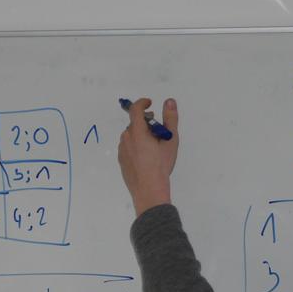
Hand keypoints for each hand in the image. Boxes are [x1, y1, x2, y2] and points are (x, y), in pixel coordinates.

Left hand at [118, 97, 178, 215]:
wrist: (149, 190)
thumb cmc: (161, 165)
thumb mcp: (170, 141)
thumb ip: (170, 119)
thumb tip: (169, 101)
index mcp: (137, 131)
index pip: (136, 109)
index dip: (142, 103)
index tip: (150, 103)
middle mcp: (126, 138)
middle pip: (134, 124)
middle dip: (145, 122)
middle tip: (157, 129)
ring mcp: (122, 150)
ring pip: (131, 136)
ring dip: (140, 135)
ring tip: (153, 146)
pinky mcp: (121, 161)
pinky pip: (128, 147)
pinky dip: (135, 146)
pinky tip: (146, 157)